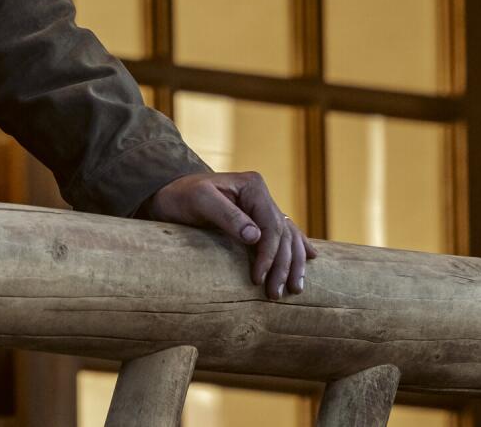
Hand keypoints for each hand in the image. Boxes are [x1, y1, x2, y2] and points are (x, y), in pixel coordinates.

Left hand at [139, 170, 316, 298]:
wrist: (169, 195)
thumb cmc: (181, 197)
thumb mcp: (200, 202)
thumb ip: (227, 216)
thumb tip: (256, 237)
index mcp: (253, 186)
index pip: (271, 226)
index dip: (269, 255)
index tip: (258, 279)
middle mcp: (262, 195)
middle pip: (283, 234)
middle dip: (282, 266)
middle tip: (275, 293)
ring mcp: (262, 206)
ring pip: (289, 237)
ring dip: (294, 263)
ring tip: (294, 289)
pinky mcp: (257, 218)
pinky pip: (285, 234)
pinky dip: (298, 248)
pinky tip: (311, 259)